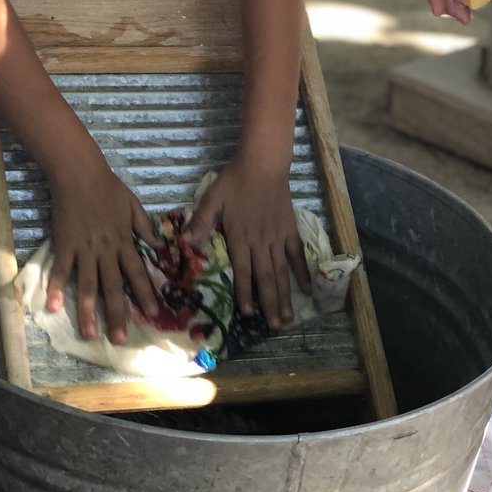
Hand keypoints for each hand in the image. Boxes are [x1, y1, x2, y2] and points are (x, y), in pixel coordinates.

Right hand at [45, 160, 160, 343]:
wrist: (79, 173)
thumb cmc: (108, 187)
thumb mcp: (133, 204)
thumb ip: (145, 227)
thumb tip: (161, 247)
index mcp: (124, 240)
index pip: (137, 272)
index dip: (145, 294)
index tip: (153, 314)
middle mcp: (105, 249)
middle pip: (113, 286)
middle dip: (118, 314)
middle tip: (120, 339)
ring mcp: (84, 249)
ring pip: (87, 285)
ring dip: (88, 311)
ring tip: (90, 334)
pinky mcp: (64, 244)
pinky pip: (61, 269)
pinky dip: (56, 288)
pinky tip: (53, 307)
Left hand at [183, 159, 308, 329]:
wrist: (263, 164)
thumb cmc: (235, 180)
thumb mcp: (212, 198)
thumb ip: (201, 220)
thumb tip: (184, 241)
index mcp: (240, 237)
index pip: (242, 271)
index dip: (245, 293)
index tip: (248, 314)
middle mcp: (260, 243)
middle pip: (266, 278)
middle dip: (270, 304)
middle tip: (274, 327)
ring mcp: (277, 238)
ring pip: (282, 272)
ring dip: (285, 296)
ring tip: (288, 318)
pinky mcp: (290, 230)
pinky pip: (297, 255)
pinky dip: (303, 273)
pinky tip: (307, 290)